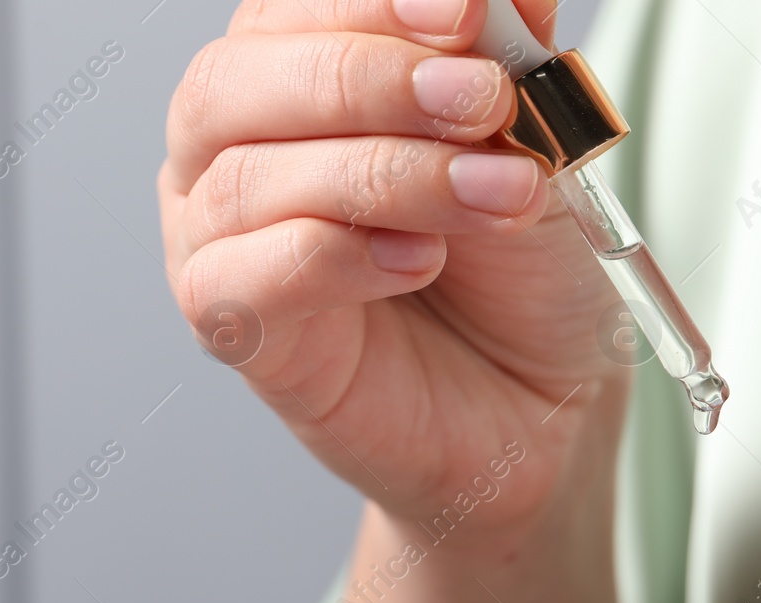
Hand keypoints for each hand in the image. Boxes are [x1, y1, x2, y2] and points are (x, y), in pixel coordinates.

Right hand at [161, 0, 627, 550]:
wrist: (538, 404)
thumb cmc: (519, 273)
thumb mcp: (534, 150)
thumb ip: (508, 67)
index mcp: (293, 82)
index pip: (291, 13)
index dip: (372, 3)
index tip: (471, 11)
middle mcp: (234, 151)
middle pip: (237, 81)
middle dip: (370, 78)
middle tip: (483, 100)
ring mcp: (221, 242)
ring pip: (251, 179)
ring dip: (387, 175)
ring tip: (495, 194)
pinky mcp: (236, 333)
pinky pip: (245, 278)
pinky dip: (338, 258)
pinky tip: (418, 261)